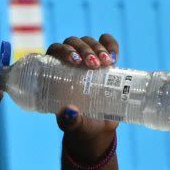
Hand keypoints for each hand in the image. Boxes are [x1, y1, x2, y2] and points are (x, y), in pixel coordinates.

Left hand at [47, 34, 119, 160]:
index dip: (63, 50)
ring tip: (107, 63)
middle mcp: (70, 61)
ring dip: (98, 47)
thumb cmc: (79, 125)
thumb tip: (70, 111)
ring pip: (89, 41)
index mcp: (55, 72)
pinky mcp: (104, 61)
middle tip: (93, 65)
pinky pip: (107, 44)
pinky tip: (114, 55)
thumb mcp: (73, 125)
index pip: (55, 51)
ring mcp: (88, 59)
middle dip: (84, 50)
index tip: (75, 61)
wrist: (97, 128)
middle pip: (73, 43)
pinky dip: (111, 44)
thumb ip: (69, 121)